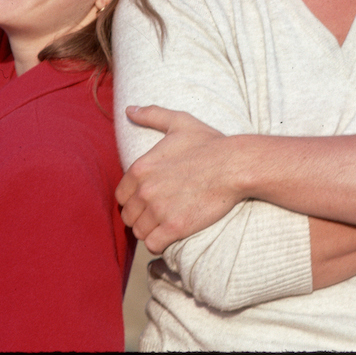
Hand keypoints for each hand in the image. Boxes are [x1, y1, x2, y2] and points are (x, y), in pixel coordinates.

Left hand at [115, 105, 234, 253]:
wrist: (235, 166)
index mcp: (140, 168)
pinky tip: (169, 236)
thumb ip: (151, 115)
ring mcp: (159, 210)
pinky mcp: (176, 227)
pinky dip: (158, 243)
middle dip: (140, 217)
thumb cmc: (209, 144)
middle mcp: (145, 190)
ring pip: (139, 232)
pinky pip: (153, 244)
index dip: (132, 200)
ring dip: (149, 231)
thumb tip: (129, 110)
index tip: (147, 201)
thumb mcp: (179, 122)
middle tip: (157, 215)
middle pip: (128, 216)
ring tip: (163, 226)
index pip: (121, 196)